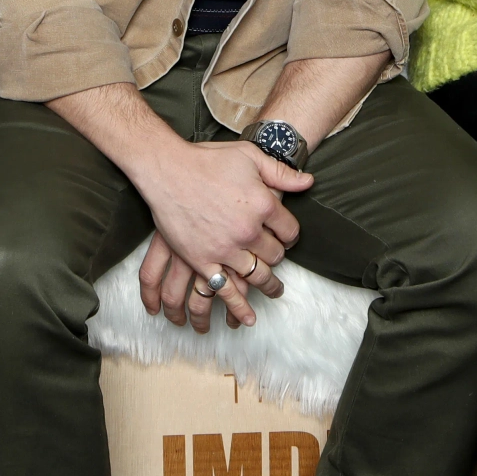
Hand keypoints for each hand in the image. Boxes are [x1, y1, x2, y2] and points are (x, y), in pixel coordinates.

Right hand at [135, 141, 311, 329]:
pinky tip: (247, 318)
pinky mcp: (202, 261)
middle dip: (278, 258)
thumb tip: (308, 182)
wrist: (168, 170)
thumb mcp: (249, 156)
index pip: (290, 230)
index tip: (287, 236)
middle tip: (278, 261)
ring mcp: (225, 249)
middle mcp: (248, 231)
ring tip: (275, 291)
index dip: (290, 234)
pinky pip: (224, 290)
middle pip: (274, 255)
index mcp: (263, 205)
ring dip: (267, 285)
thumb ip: (281, 172)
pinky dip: (238, 307)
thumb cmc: (207, 160)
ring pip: (256, 275)